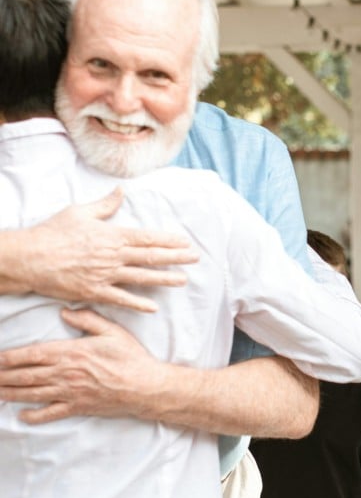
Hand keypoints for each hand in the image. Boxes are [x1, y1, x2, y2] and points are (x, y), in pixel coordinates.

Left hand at [0, 308, 163, 423]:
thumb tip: (65, 311)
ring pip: (31, 394)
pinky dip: (34, 416)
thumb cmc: (131, 358)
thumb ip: (87, 319)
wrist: (146, 387)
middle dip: (2, 376)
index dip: (9, 357)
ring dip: (10, 393)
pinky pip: (50, 413)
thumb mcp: (113, 332)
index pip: (32, 354)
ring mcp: (69, 392)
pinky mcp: (77, 407)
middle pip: (25, 375)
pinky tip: (22, 415)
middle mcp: (65, 374)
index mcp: (71, 352)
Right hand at [17, 187, 198, 311]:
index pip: (147, 238)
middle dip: (176, 258)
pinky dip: (138, 303)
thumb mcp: (79, 212)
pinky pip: (121, 299)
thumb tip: (121, 190)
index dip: (169, 241)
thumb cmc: (53, 232)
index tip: (185, 242)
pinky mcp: (94, 291)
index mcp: (112, 235)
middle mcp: (113, 256)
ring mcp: (105, 275)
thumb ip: (105, 205)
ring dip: (164, 279)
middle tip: (195, 258)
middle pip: (150, 257)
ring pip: (141, 278)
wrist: (29, 258)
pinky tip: (153, 307)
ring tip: (183, 280)